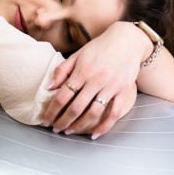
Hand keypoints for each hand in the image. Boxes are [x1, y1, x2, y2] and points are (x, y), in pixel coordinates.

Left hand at [42, 22, 147, 138]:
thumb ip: (62, 71)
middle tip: (56, 129)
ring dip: (80, 126)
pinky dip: (104, 126)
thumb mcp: (77, 55)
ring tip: (70, 131)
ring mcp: (111, 87)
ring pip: (93, 113)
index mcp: (82, 71)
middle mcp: (96, 80)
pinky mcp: (123, 92)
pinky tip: (95, 134)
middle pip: (76, 108)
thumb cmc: (99, 47)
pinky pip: (114, 113)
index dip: (52, 111)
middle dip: (63, 122)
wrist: (127, 40)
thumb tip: (48, 87)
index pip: (62, 96)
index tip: (46, 119)